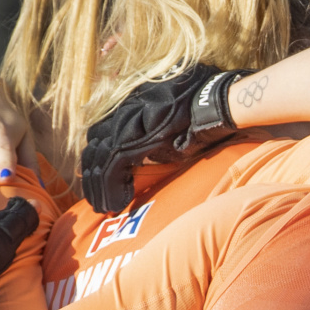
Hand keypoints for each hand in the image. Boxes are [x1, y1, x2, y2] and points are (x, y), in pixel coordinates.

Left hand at [77, 66, 246, 211]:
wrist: (217, 102)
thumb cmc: (205, 109)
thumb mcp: (175, 118)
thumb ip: (157, 130)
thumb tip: (154, 152)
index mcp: (133, 102)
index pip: (103, 131)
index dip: (99, 156)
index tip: (101, 177)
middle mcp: (125, 109)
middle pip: (94, 144)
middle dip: (92, 173)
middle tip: (95, 196)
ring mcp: (128, 123)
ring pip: (99, 158)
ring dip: (98, 186)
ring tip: (102, 207)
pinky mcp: (135, 139)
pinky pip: (113, 169)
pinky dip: (111, 189)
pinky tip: (115, 204)